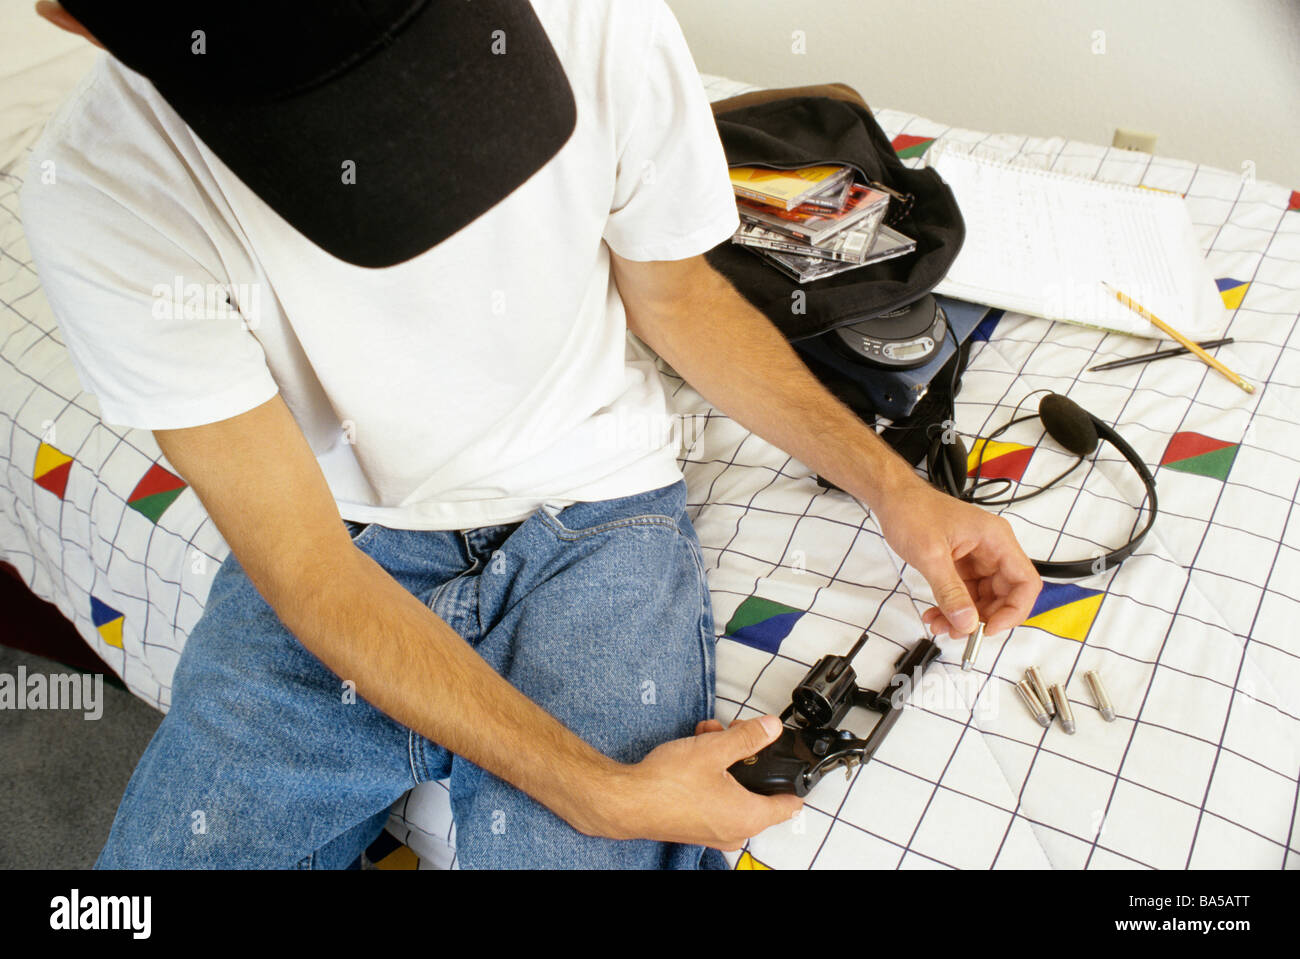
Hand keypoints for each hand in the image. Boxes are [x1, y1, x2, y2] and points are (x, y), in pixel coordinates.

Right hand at [595, 715, 802, 849]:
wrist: (627, 802)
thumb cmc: (665, 785)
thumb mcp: (713, 749)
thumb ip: (748, 738)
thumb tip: (771, 728)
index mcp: (748, 817)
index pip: (790, 804)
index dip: (793, 778)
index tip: (789, 762)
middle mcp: (735, 830)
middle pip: (759, 791)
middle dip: (749, 759)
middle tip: (737, 736)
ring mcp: (715, 831)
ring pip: (735, 792)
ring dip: (727, 763)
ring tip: (710, 738)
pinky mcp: (697, 826)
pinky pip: (717, 799)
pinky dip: (712, 777)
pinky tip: (697, 753)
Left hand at [872, 479, 1040, 636]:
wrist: (893, 498)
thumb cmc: (912, 511)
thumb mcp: (930, 555)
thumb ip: (950, 591)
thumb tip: (967, 622)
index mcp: (996, 539)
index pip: (1025, 582)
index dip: (1014, 611)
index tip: (989, 629)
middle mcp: (992, 549)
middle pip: (1006, 595)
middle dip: (983, 618)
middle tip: (959, 632)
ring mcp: (978, 557)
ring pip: (984, 598)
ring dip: (964, 617)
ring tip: (940, 625)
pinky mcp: (962, 564)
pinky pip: (966, 593)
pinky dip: (953, 607)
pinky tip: (936, 615)